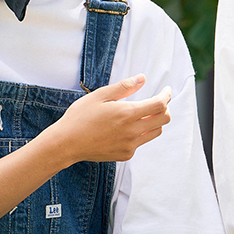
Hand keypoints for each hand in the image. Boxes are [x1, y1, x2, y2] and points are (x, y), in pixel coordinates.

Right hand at [49, 74, 170, 164]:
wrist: (66, 143)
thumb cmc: (80, 116)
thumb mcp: (100, 95)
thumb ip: (124, 87)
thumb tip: (142, 78)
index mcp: (127, 114)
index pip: (159, 105)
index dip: (166, 95)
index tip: (166, 90)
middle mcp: (132, 132)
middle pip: (164, 119)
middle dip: (165, 108)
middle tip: (158, 101)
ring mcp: (130, 145)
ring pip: (156, 132)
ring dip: (155, 121)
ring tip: (144, 113)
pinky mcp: (125, 155)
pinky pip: (142, 142)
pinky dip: (141, 133)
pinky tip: (128, 127)